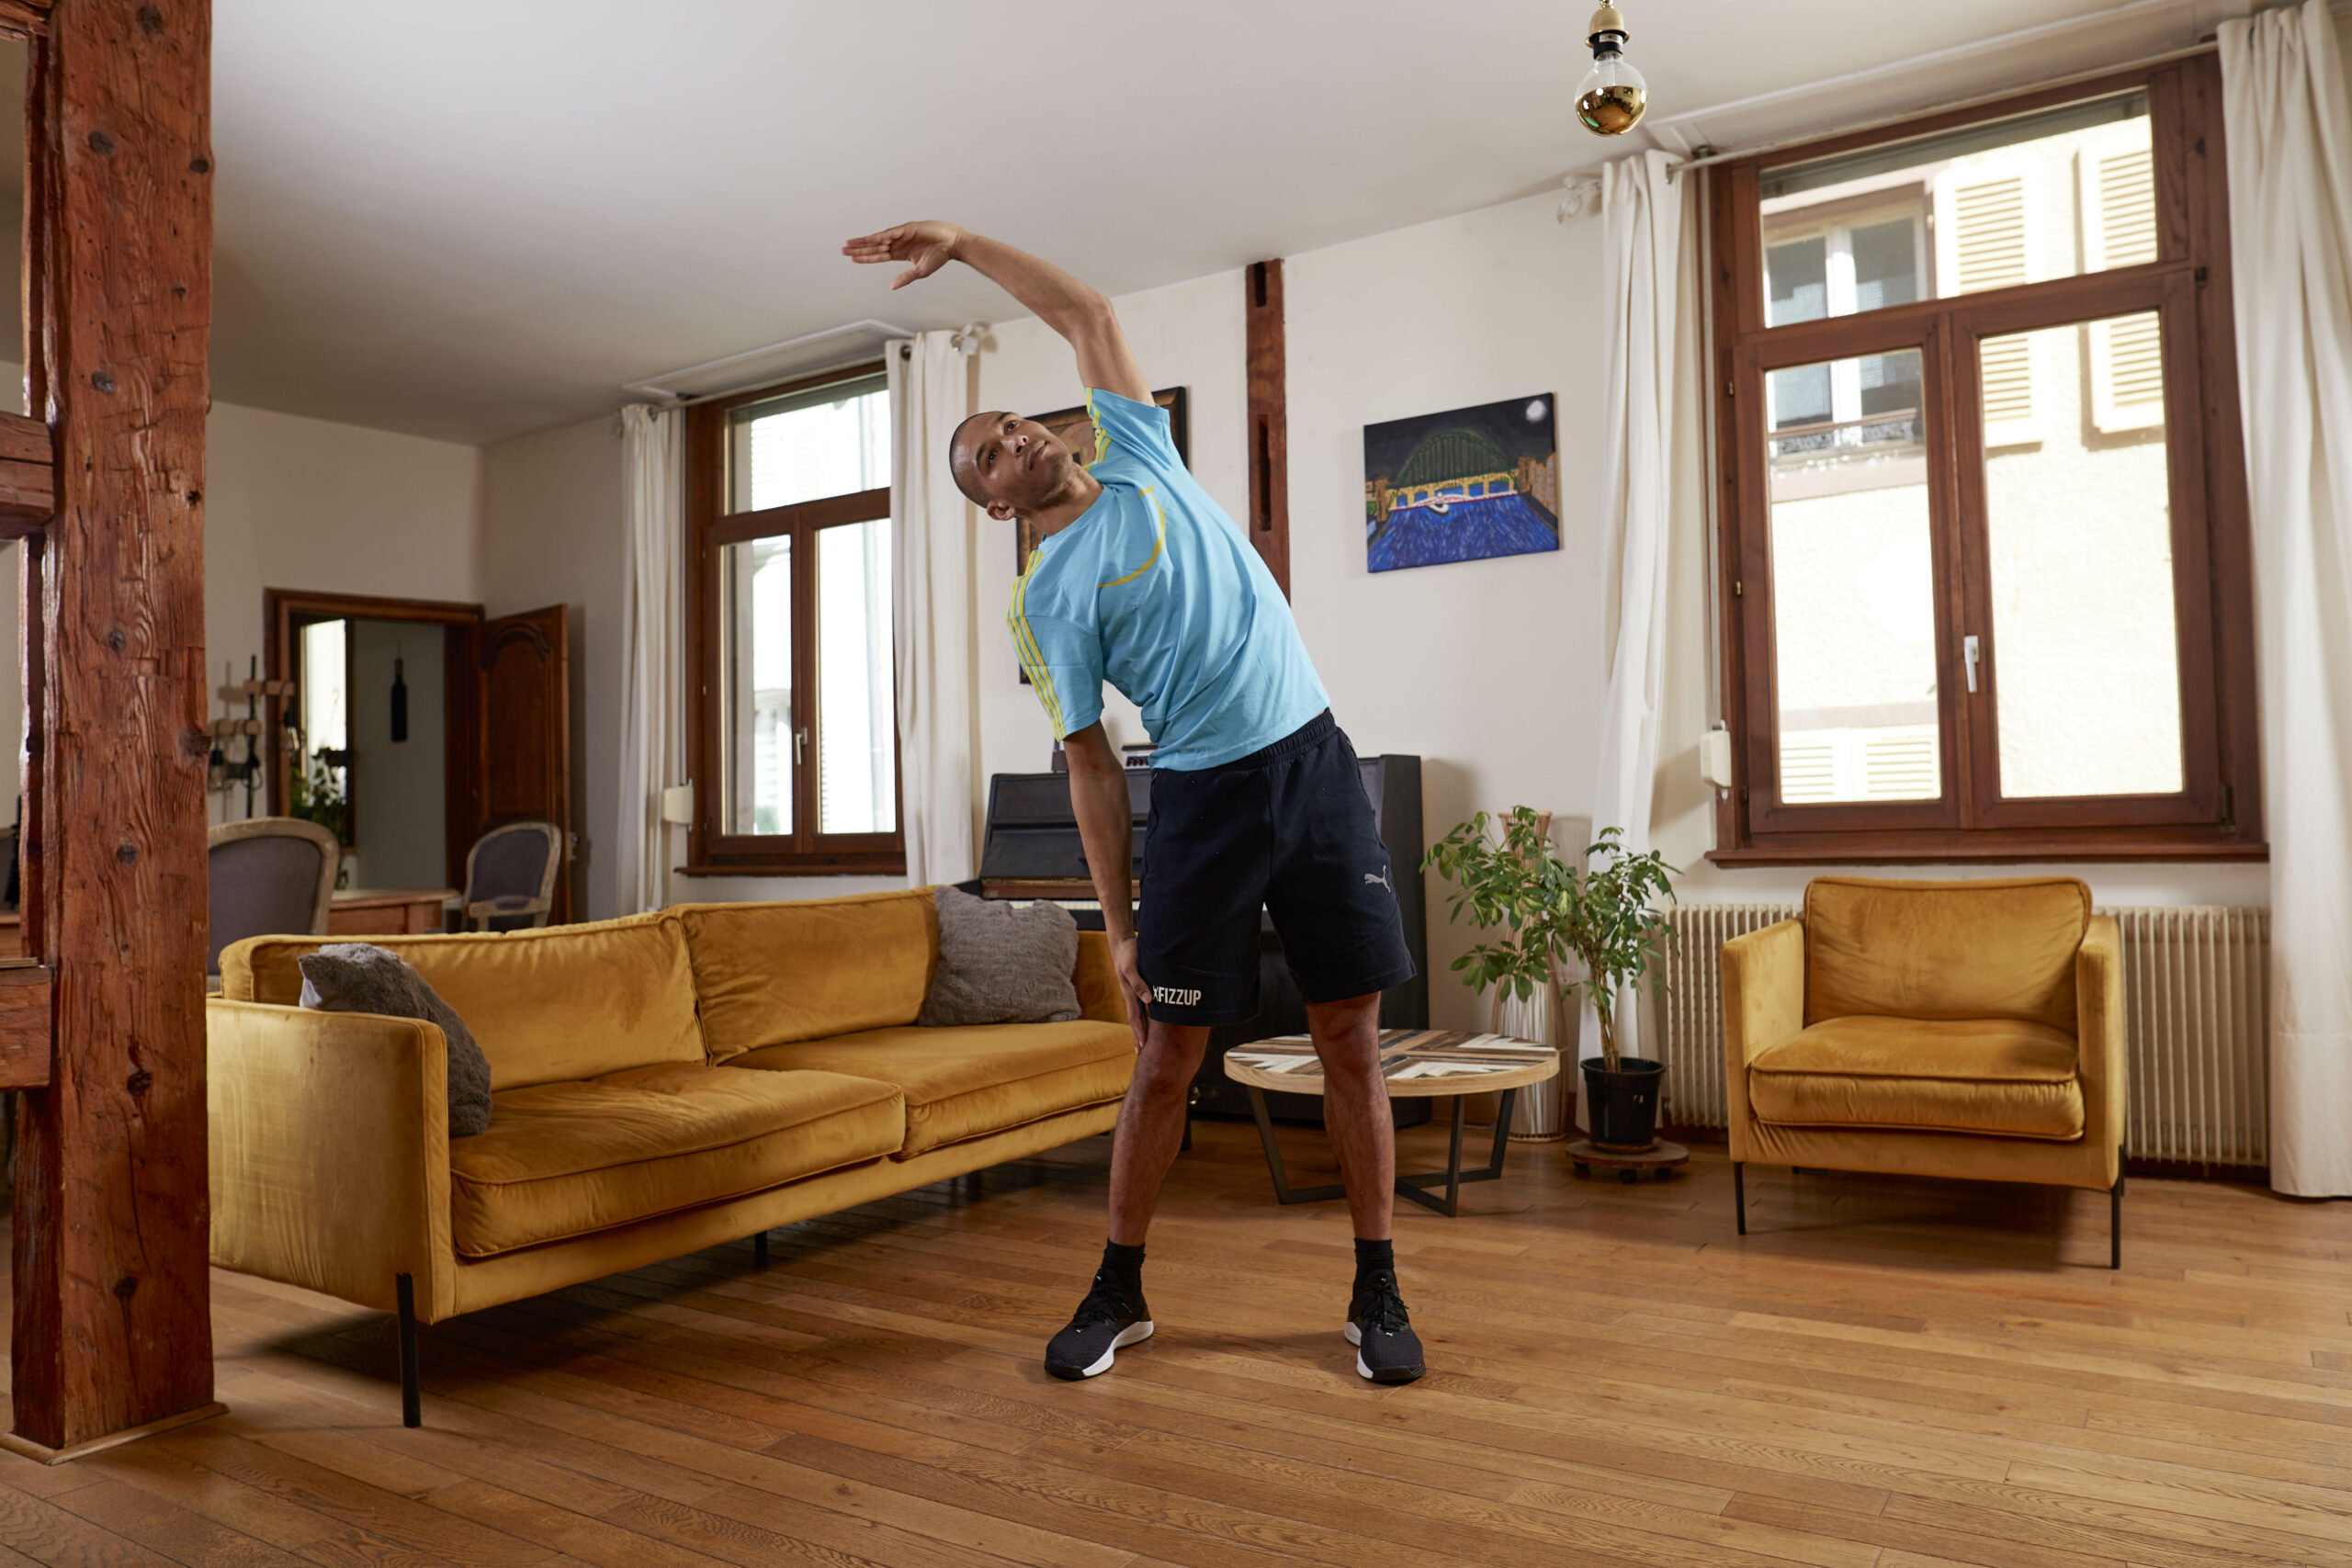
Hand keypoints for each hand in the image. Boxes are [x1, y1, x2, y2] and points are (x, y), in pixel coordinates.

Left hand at [841, 221, 964, 290]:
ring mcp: (901, 235)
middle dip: (858, 248)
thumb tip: (891, 287)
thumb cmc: (939, 257)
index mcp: (900, 254)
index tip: (851, 258)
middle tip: (842, 250)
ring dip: (863, 242)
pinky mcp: (906, 229)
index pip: (878, 256)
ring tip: (848, 243)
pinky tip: (866, 240)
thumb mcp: (920, 271)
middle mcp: (898, 244)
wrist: (952, 243)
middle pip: (873, 247)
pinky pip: (888, 234)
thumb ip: (905, 278)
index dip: (865, 257)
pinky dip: (877, 237)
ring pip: (877, 239)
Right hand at [1111, 933, 1150, 1049]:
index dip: (1140, 1033)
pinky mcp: (1137, 988)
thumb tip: (1149, 1000)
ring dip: (1140, 1030)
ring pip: (1138, 1016)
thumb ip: (1139, 984)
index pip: (1136, 1018)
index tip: (1143, 1047)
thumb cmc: (1128, 954)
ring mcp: (1133, 993)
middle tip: (1140, 1055)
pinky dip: (1145, 1017)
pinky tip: (1149, 1022)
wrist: (1122, 943)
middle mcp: (1131, 997)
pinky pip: (1142, 1006)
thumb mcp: (1132, 967)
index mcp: (1130, 994)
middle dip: (1138, 1038)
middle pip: (1135, 1021)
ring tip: (1142, 1044)